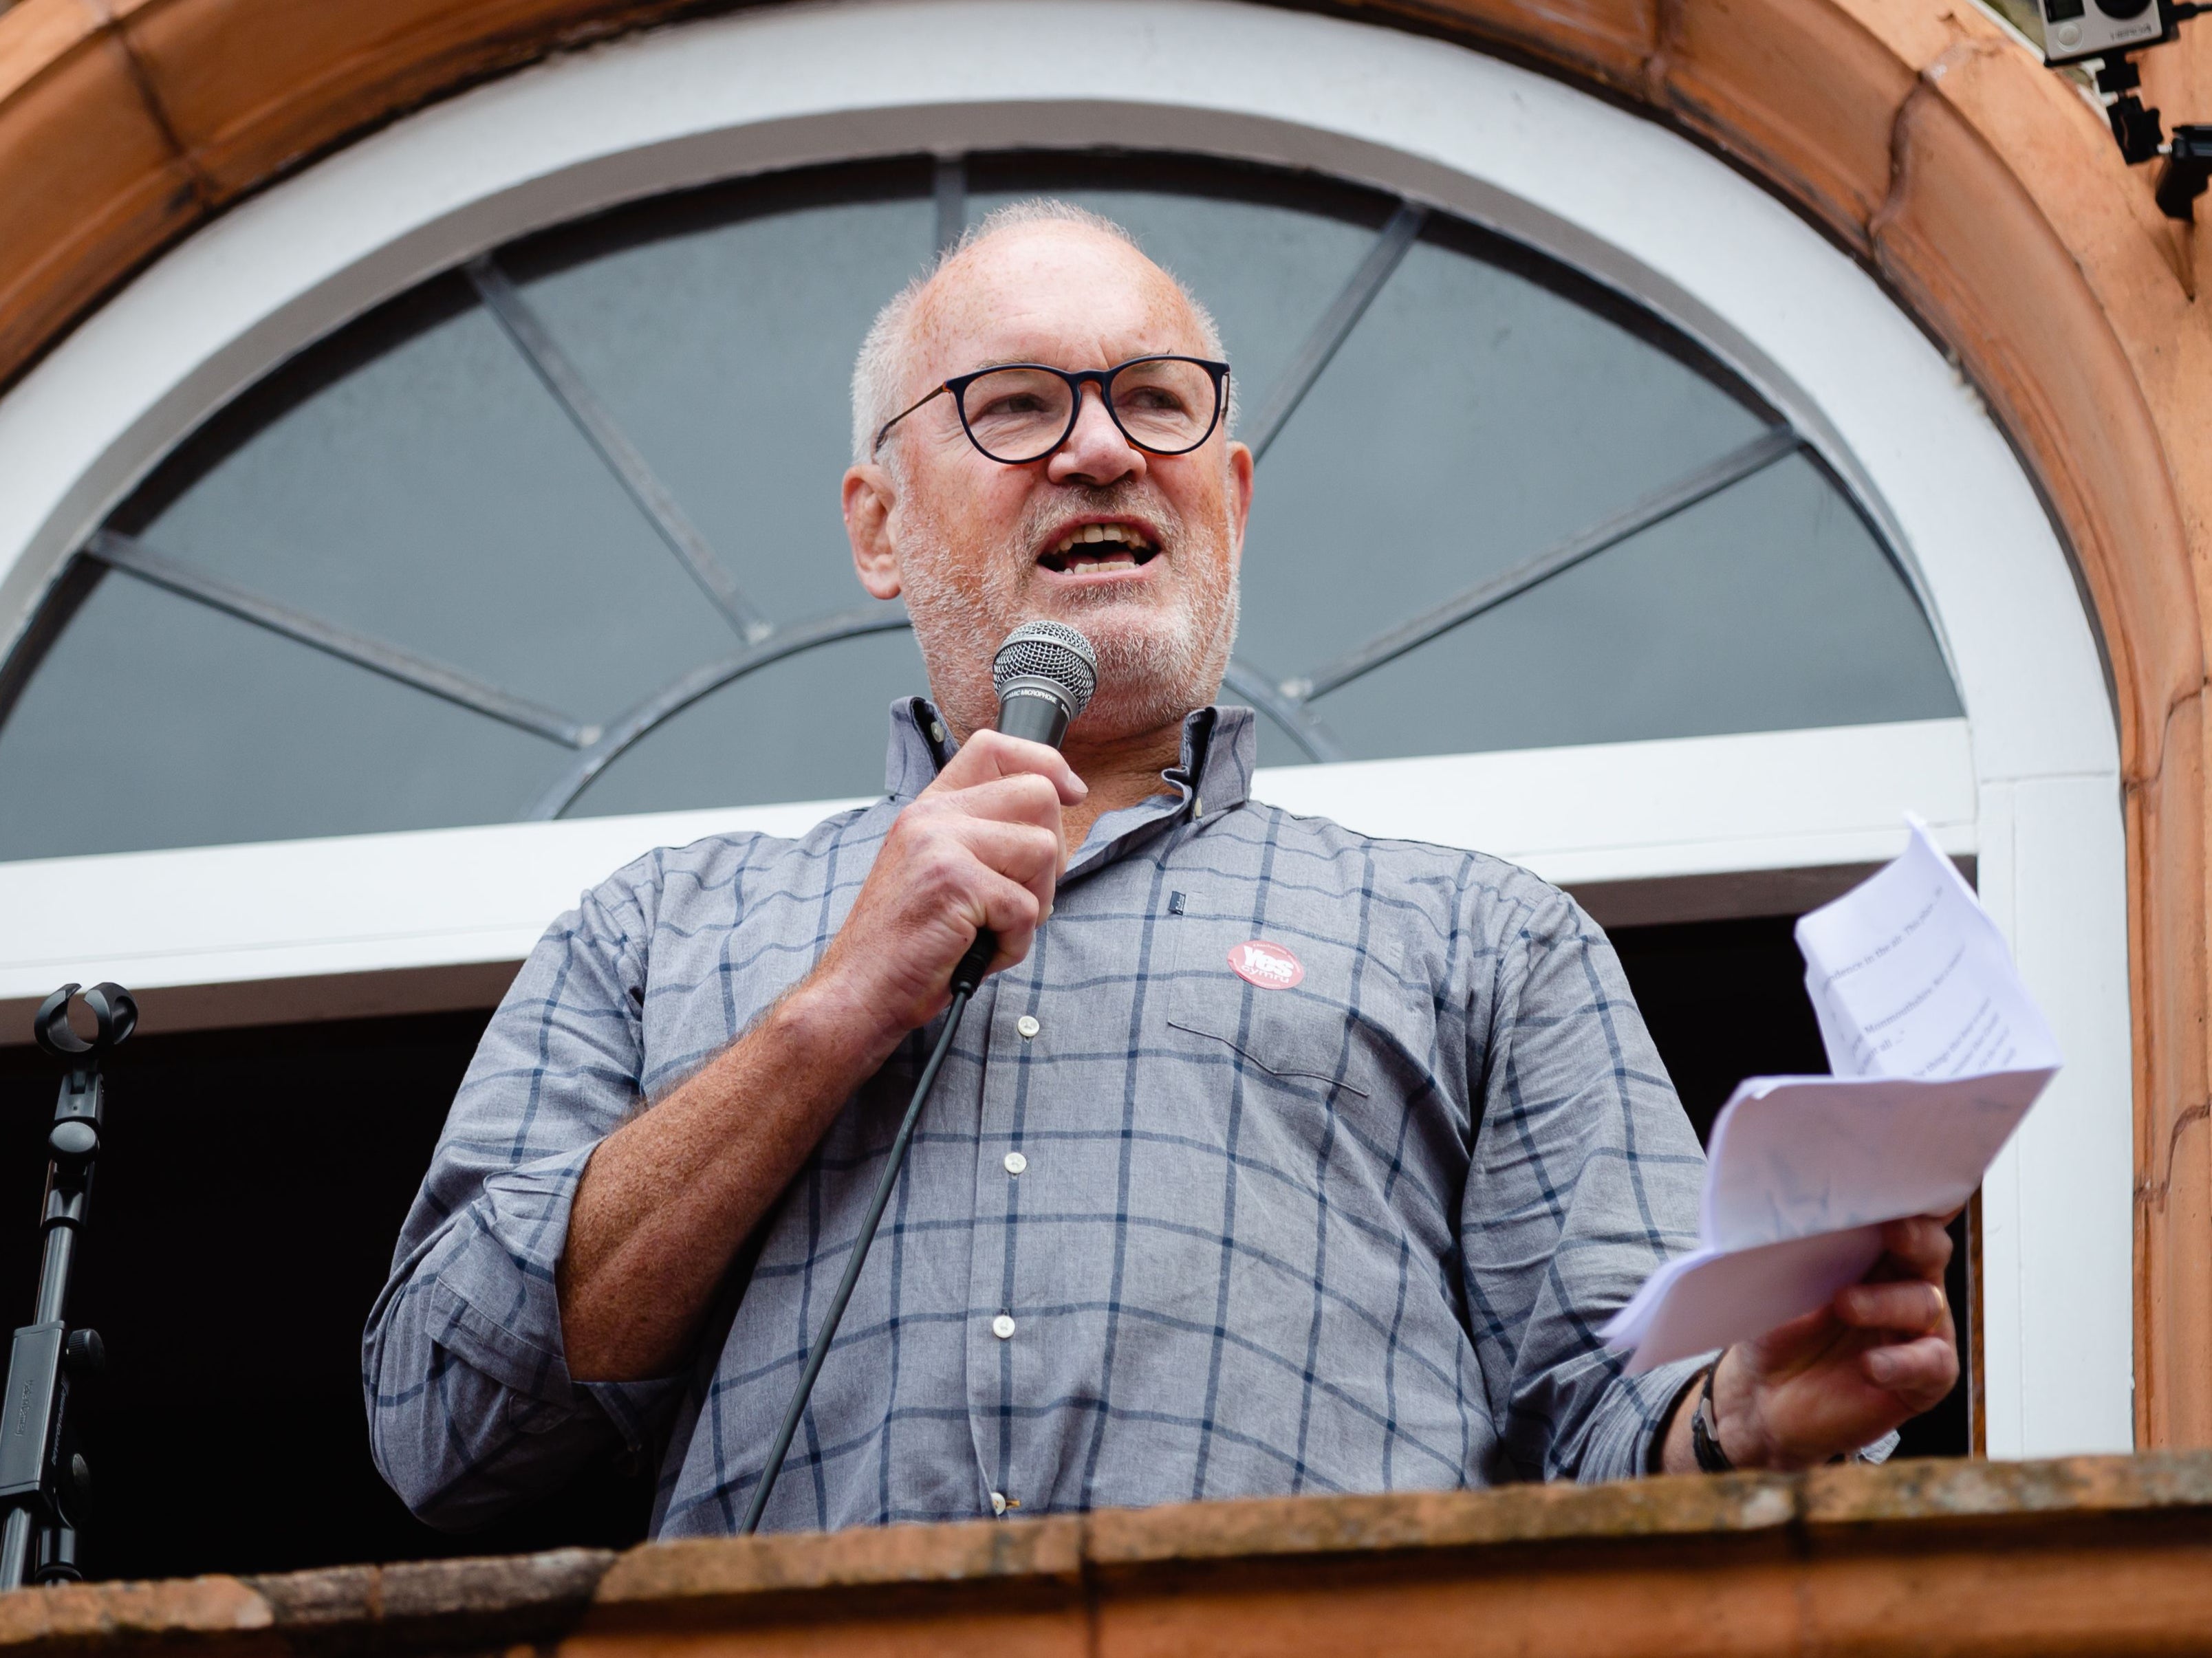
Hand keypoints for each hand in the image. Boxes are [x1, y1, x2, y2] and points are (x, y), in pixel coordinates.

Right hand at [796, 729, 1086, 1058]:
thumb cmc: (909, 944)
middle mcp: (932, 817)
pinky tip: (978, 952)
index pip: (995, 748)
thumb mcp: (943, 872)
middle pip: (1039, 798)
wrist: (858, 992)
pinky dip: (1013, 944)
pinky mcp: (952, 882)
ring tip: (990, 928)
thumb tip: (1058, 810)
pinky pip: (1026, 907)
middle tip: (1015, 897)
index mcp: (931, 809)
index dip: (1046, 764)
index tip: (1071, 792)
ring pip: (1043, 851)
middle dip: (1050, 857)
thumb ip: (986, 837)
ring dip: (1033, 904)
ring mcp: (940, 845)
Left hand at [1704, 1215, 1958, 1470]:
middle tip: (1892, 1232)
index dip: (1915, 1199)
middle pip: (1931, 1251)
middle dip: (1917, 1237)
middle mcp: (1904, 1285)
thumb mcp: (1781, 1281)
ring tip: (1845, 1305)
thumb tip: (1803, 1208)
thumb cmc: (1777, 1326)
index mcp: (1875, 1252)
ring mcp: (1916, 1332)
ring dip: (1886, 1302)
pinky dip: (1902, 1362)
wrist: (1762, 1395)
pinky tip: (1870, 1365)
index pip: (1906, 1216)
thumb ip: (1804, 1248)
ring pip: (1926, 1303)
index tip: (1904, 1180)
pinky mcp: (1919, 1381)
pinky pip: (1931, 1365)